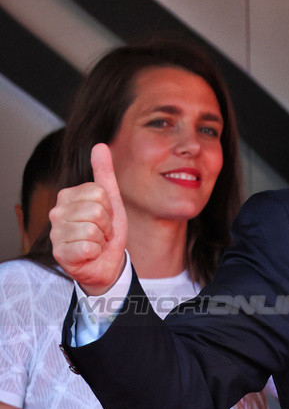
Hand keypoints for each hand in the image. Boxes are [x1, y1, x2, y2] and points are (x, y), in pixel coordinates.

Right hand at [49, 143, 127, 295]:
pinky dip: (95, 252)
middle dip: (107, 225)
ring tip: (96, 242)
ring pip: (92, 229)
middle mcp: (57, 213)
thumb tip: (100, 145)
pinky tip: (89, 253)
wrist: (107, 262)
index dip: (109, 207)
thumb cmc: (107, 232)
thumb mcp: (111, 200)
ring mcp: (56, 233)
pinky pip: (88, 247)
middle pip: (96, 211)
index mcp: (67, 196)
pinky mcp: (60, 253)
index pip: (98, 192)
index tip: (106, 217)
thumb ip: (104, 173)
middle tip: (101, 232)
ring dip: (101, 240)